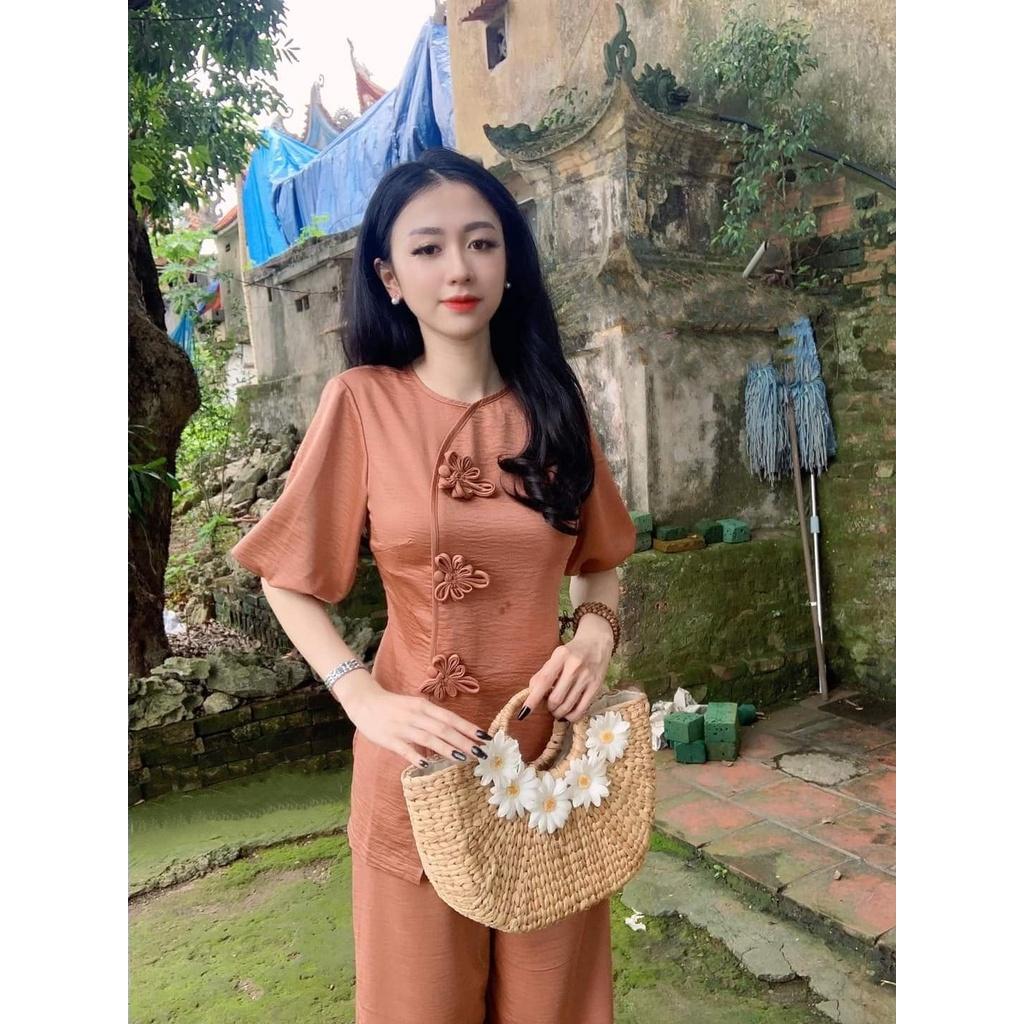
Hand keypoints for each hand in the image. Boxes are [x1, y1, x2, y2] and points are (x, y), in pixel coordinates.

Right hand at [339, 676, 491, 767]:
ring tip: (464, 758)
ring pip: (428, 738)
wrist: (365, 702)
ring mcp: (403, 727)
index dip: (468, 727)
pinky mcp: (389, 739)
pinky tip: (427, 764)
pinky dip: (416, 756)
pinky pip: (405, 749)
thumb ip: (433, 719)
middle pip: (443, 729)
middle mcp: (416, 715)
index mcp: (424, 706)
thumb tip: (455, 733)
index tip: (485, 737)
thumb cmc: (394, 706)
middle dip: (464, 741)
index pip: (451, 717)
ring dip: (447, 748)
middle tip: (481, 753)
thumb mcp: (416, 707)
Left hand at [520, 620, 613, 722]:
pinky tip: (568, 713)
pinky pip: (581, 709)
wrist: (597, 642)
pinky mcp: (596, 686)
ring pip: (567, 705)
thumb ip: (543, 673)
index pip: (544, 680)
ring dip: (558, 713)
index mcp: (561, 655)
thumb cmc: (572, 652)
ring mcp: (587, 677)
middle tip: (548, 705)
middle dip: (548, 707)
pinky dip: (571, 716)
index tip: (524, 712)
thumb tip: (531, 693)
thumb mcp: (555, 656)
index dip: (533, 698)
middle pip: (555, 698)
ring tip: (556, 709)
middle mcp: (574, 666)